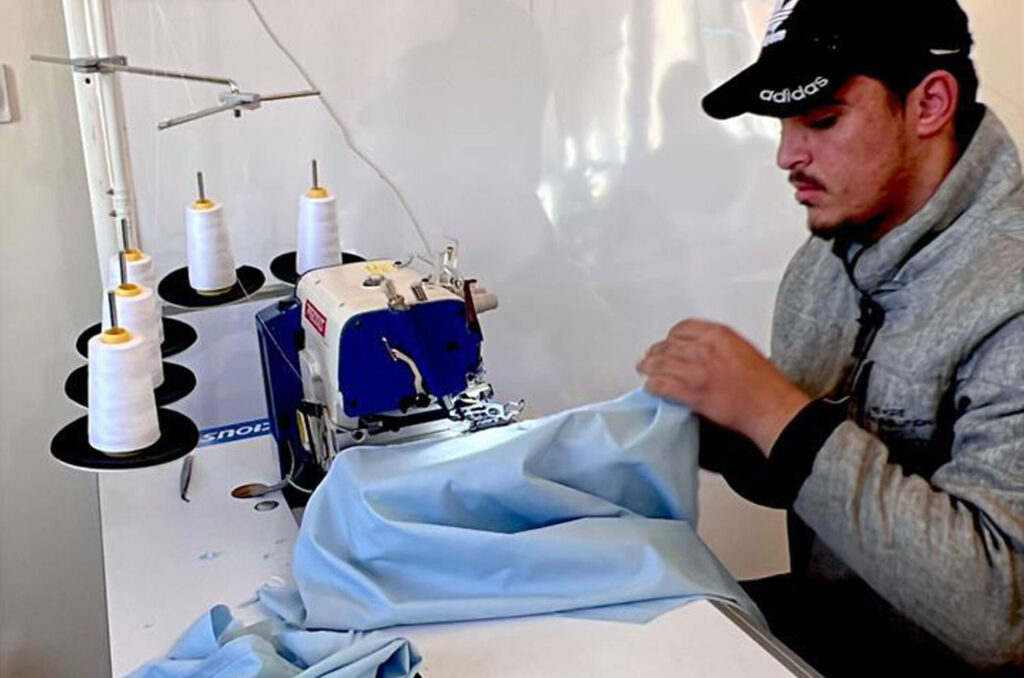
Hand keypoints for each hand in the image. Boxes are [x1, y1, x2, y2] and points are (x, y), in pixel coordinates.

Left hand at [637, 319, 809, 453]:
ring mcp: (696, 371)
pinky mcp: (691, 393)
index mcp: (719, 334)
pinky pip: (661, 385)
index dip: (671, 337)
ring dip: (649, 368)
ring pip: (659, 364)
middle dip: (656, 352)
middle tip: (651, 358)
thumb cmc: (764, 384)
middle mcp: (704, 349)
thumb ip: (717, 344)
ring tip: (645, 370)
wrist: (771, 408)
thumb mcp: (743, 348)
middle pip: (667, 345)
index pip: (681, 328)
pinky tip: (650, 388)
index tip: (668, 343)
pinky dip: (652, 386)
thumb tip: (700, 348)